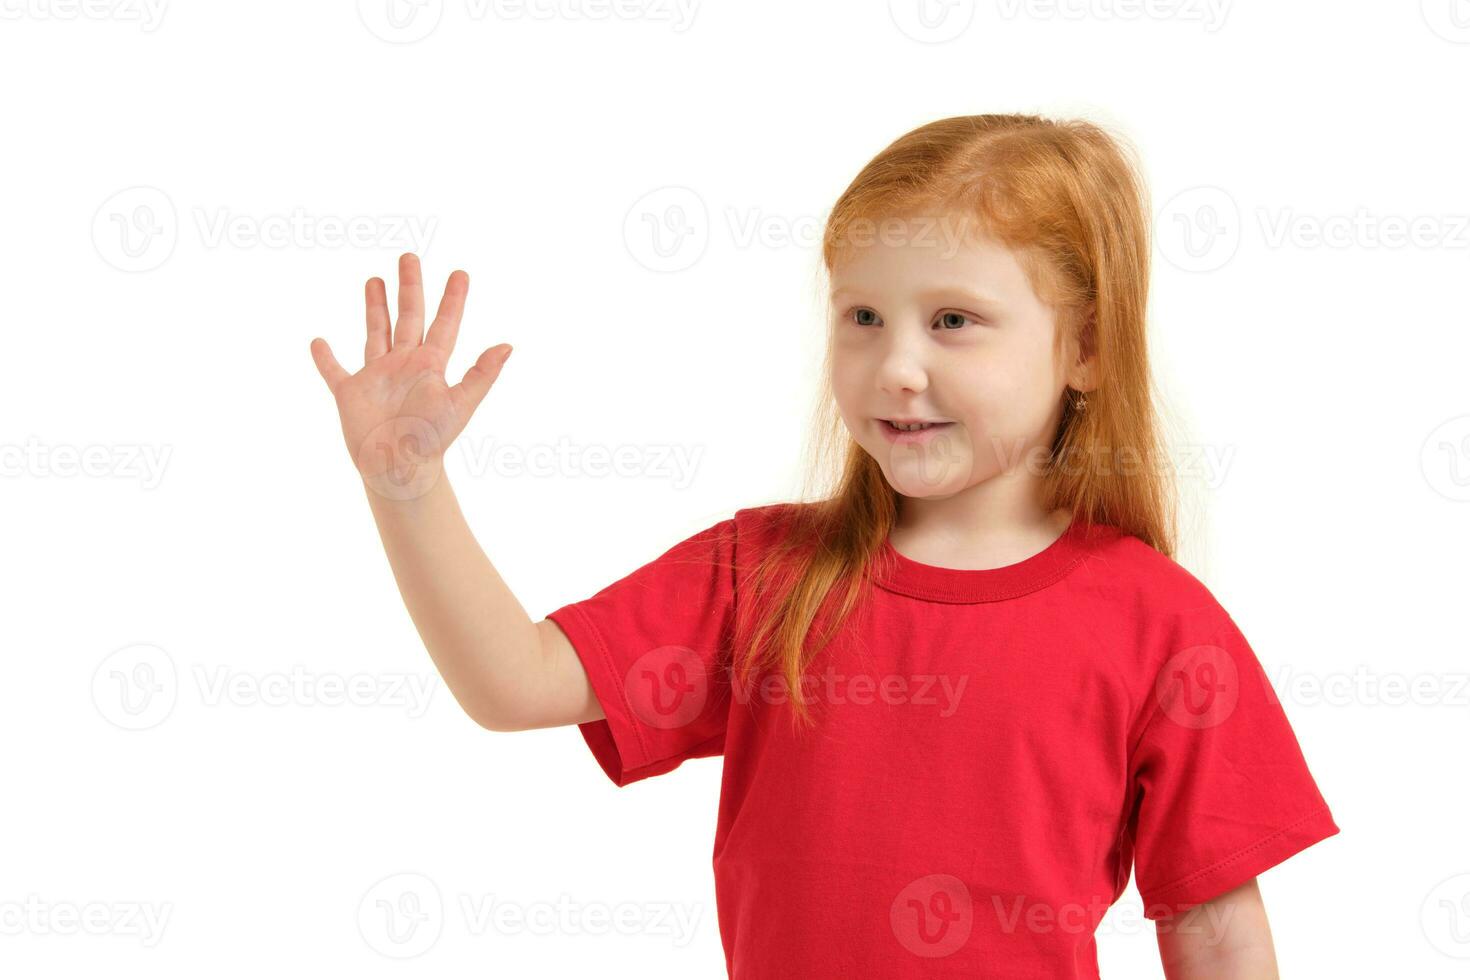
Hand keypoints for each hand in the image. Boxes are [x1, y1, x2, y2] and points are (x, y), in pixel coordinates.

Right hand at [310, 252, 510, 499]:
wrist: (399, 468)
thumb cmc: (432, 439)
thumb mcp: (461, 403)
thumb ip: (482, 374)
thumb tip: (508, 346)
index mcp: (431, 365)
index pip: (444, 324)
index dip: (453, 300)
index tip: (460, 274)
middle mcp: (404, 365)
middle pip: (408, 317)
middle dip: (409, 288)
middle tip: (410, 257)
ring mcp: (377, 377)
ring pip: (376, 333)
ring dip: (375, 307)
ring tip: (374, 280)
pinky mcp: (350, 392)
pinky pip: (334, 371)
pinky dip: (326, 358)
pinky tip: (319, 342)